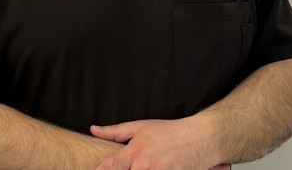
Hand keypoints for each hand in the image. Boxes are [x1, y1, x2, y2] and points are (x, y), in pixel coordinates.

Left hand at [91, 118, 229, 168]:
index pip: (111, 166)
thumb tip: (93, 130)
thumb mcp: (140, 127)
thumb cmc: (168, 132)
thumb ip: (115, 131)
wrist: (198, 138)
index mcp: (135, 152)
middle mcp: (145, 166)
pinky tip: (154, 169)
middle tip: (129, 166)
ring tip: (142, 167)